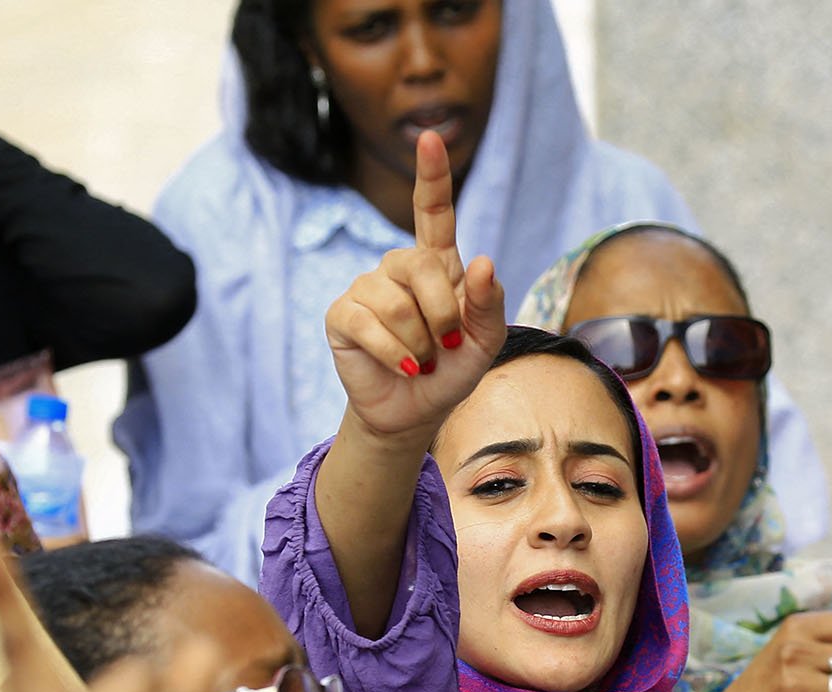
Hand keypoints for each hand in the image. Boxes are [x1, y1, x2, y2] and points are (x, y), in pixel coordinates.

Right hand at [325, 129, 505, 445]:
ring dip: (419, 343)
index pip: (433, 212)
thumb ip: (489, 303)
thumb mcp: (485, 341)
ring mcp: (366, 288)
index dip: (432, 176)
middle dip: (442, 313)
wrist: (413, 412)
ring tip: (421, 361)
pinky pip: (368, 325)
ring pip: (396, 303)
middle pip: (421, 266)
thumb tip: (483, 261)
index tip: (430, 138)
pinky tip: (401, 365)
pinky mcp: (342, 315)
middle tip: (446, 345)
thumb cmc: (450, 372)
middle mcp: (399, 269)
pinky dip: (394, 353)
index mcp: (437, 265)